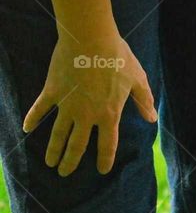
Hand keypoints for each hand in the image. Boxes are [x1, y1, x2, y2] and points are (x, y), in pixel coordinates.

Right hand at [23, 30, 156, 175]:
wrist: (90, 38)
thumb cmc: (117, 58)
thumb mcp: (138, 80)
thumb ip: (144, 102)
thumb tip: (152, 119)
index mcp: (109, 115)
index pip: (107, 145)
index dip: (105, 159)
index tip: (101, 170)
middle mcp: (87, 115)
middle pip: (78, 145)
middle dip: (71, 162)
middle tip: (64, 174)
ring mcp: (68, 104)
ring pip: (58, 134)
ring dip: (53, 150)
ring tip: (50, 164)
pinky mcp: (53, 91)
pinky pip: (40, 108)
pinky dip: (33, 119)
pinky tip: (26, 129)